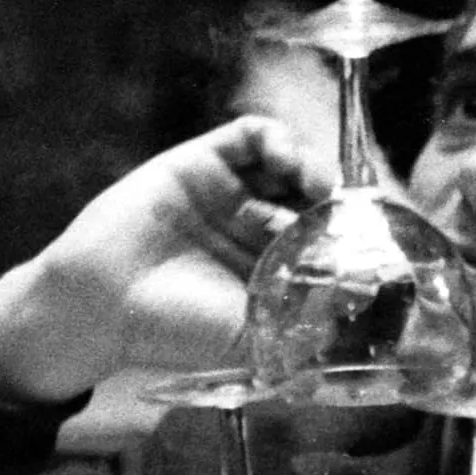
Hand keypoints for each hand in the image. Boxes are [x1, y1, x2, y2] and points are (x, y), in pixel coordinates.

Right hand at [0, 116, 330, 405]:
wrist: (101, 303)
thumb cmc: (172, 329)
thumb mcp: (251, 339)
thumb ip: (300, 327)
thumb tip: (358, 316)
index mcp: (266, 271)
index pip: (324, 242)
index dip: (350, 237)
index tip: (374, 241)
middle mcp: (251, 228)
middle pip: (312, 199)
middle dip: (336, 203)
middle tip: (351, 213)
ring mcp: (228, 192)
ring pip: (289, 164)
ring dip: (313, 168)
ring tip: (319, 185)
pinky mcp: (202, 161)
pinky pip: (251, 135)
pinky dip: (278, 140)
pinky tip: (286, 160)